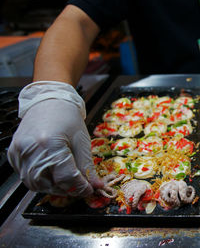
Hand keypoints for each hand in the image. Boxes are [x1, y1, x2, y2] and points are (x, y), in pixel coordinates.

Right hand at [8, 81, 102, 196]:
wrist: (49, 101)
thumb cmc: (67, 118)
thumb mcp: (81, 142)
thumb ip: (86, 167)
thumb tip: (95, 186)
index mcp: (50, 145)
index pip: (66, 178)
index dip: (80, 187)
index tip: (90, 189)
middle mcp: (31, 150)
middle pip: (49, 184)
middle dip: (67, 190)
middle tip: (80, 187)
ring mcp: (19, 153)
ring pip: (35, 184)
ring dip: (53, 188)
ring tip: (67, 182)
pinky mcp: (14, 154)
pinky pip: (25, 176)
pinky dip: (40, 181)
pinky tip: (52, 174)